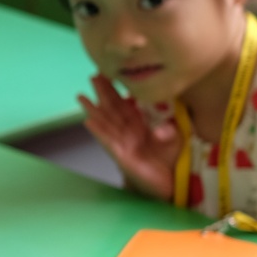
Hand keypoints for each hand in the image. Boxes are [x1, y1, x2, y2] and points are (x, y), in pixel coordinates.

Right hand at [78, 73, 178, 200]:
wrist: (169, 184)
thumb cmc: (169, 160)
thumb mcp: (175, 140)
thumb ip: (168, 131)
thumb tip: (160, 130)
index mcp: (141, 124)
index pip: (127, 102)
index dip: (118, 88)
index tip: (110, 72)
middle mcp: (129, 132)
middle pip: (113, 108)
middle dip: (103, 92)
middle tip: (94, 75)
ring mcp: (123, 144)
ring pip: (106, 123)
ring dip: (94, 110)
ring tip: (81, 97)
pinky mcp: (122, 157)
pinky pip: (108, 142)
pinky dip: (99, 131)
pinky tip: (88, 121)